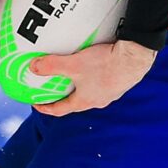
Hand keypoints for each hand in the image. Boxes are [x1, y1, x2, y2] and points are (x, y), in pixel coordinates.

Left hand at [33, 39, 156, 117]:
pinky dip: (92, 78)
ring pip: (90, 92)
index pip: (61, 110)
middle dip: (63, 96)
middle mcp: (98, 101)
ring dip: (79, 86)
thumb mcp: (73, 64)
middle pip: (75, 102)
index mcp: (84, 101)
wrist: (135, 57)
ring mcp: (110, 93)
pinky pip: (101, 82)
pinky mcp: (119, 82)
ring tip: (72, 75)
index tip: (37, 104)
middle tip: (52, 88)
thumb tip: (33, 67)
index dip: (47, 108)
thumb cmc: (104, 64)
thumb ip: (52, 66)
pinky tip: (92, 66)